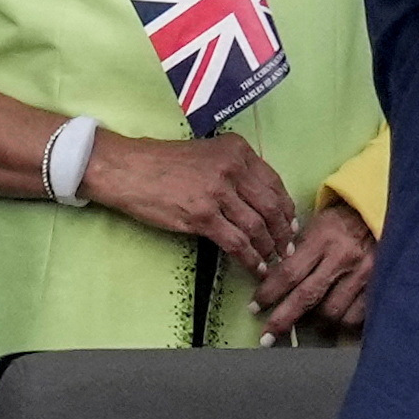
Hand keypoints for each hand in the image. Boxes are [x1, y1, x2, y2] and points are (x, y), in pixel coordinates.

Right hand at [81, 130, 298, 272]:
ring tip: (273, 262)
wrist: (128, 169)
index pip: (274, 183)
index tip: (290, 224)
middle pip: (271, 207)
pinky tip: (255, 268)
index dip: (286, 208)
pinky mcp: (203, 216)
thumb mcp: (206, 154)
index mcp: (236, 150)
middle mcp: (232, 168)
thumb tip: (258, 201)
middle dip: (283, 233)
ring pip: (257, 227)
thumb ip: (233, 171)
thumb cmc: (163, 163)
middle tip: (286, 249)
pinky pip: (237, 243)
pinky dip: (250, 259)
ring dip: (269, 249)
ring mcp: (218, 192)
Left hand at [254, 200, 374, 338]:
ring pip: (332, 312)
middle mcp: (343, 258)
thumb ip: (298, 252)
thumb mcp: (317, 226)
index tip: (255, 307)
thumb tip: (274, 282)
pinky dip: (340, 324)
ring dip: (314, 323)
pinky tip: (331, 322)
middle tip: (267, 337)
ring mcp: (364, 274)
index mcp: (323, 239)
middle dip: (283, 320)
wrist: (381, 217)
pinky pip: (355, 317)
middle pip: (307, 297)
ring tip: (305, 324)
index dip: (269, 294)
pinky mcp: (380, 286)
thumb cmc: (343, 221)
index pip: (289, 272)